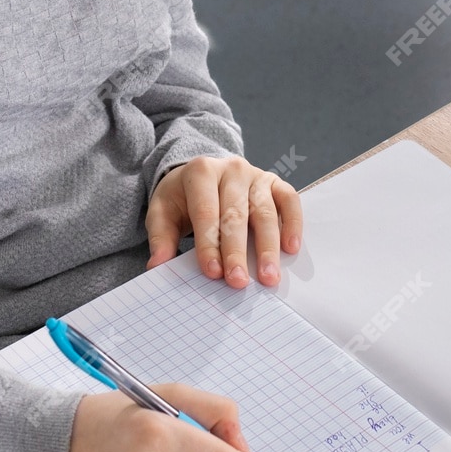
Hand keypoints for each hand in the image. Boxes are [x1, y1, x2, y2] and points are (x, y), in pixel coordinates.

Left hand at [146, 155, 301, 287]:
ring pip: (265, 211)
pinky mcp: (275, 182)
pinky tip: (290, 249)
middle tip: (238, 282)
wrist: (202, 175)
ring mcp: (256, 175)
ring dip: (268, 247)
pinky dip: (293, 223)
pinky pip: (289, 200)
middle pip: (236, 214)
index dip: (209, 244)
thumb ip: (160, 238)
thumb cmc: (183, 198)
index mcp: (201, 172)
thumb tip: (157, 266)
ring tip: (268, 277)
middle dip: (237, 251)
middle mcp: (231, 169)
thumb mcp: (163, 211)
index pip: (206, 212)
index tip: (213, 273)